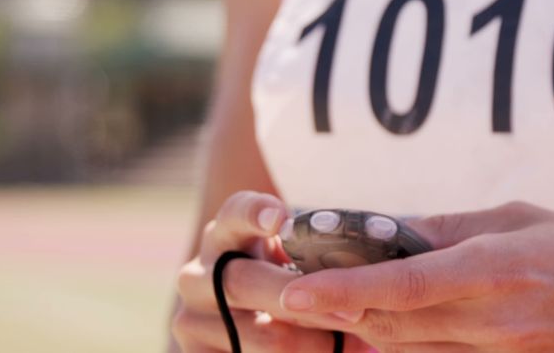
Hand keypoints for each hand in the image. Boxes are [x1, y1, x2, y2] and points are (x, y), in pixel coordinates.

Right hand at [171, 190, 342, 351]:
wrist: (242, 324)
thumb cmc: (285, 281)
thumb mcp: (291, 259)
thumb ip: (314, 255)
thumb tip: (362, 270)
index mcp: (225, 235)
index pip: (233, 214)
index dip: (254, 214)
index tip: (280, 219)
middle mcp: (197, 275)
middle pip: (247, 282)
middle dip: (308, 297)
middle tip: (355, 312)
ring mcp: (191, 321)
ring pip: (264, 335)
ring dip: (317, 342)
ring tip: (359, 343)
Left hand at [278, 202, 553, 351]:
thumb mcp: (534, 221)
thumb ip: (463, 226)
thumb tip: (405, 228)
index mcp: (498, 272)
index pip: (402, 286)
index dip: (343, 291)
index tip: (297, 291)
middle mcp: (492, 324)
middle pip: (391, 325)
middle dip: (338, 311)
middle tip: (296, 292)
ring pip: (409, 349)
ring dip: (367, 328)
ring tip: (336, 304)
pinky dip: (411, 344)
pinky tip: (400, 324)